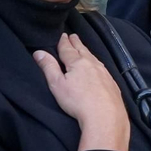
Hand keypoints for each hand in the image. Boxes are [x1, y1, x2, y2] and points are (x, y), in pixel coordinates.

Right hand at [33, 33, 129, 150]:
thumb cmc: (78, 101)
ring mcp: (105, 73)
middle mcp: (93, 64)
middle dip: (76, 43)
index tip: (63, 35)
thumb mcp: (57, 84)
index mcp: (78, 63)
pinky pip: (102, 68)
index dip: (64, 42)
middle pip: (82, 50)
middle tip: (73, 36)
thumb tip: (38, 52)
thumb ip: (48, 67)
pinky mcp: (112, 83)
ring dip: (87, 51)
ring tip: (83, 48)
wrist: (105, 115)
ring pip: (93, 58)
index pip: (68, 49)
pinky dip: (96, 63)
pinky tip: (97, 66)